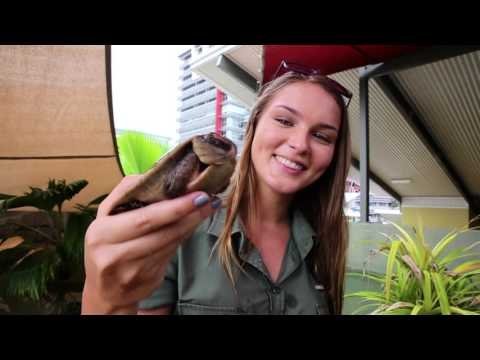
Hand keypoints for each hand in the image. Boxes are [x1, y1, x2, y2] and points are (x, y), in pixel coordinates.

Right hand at [81, 175, 219, 313]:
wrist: (105, 290)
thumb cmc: (107, 242)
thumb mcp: (106, 215)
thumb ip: (127, 191)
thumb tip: (158, 173)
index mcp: (102, 233)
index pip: (144, 218)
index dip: (174, 208)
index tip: (196, 194)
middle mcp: (115, 255)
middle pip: (161, 233)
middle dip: (189, 214)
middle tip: (209, 200)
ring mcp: (133, 271)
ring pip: (170, 243)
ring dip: (192, 225)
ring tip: (208, 208)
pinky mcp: (148, 281)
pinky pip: (171, 254)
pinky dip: (185, 237)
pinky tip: (194, 224)